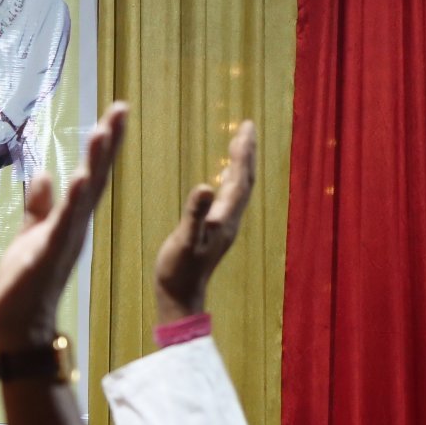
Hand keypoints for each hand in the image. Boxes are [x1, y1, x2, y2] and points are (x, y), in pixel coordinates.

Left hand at [0, 101, 127, 351]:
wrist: (18, 327)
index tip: (114, 113)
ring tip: (103, 133)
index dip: (102, 146)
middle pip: (95, 179)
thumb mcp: (29, 235)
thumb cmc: (25, 285)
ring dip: (93, 165)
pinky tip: (80, 178)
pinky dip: (71, 203)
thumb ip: (38, 207)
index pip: (90, 176)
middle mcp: (74, 229)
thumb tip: (44, 173)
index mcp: (69, 222)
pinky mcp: (47, 256)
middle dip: (106, 145)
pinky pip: (62, 225)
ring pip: (83, 197)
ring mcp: (63, 242)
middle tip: (120, 109)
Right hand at [153, 120, 255, 323]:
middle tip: (247, 128)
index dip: (243, 153)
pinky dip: (230, 181)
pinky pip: (229, 199)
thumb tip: (205, 185)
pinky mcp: (216, 232)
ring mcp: (224, 227)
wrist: (180, 297)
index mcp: (225, 218)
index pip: (240, 179)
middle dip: (246, 154)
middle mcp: (230, 220)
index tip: (246, 127)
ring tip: (239, 146)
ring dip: (241, 166)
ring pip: (239, 190)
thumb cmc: (179, 270)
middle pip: (245, 181)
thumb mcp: (184, 240)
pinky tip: (223, 177)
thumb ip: (195, 213)